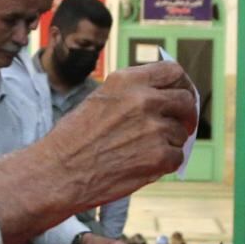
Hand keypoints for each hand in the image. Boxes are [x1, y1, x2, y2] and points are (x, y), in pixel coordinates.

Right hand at [37, 62, 195, 210]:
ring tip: (143, 152)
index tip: (182, 95)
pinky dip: (165, 164)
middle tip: (181, 126)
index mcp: (128, 80)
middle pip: (186, 100)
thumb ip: (133, 93)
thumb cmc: (73, 139)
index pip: (172, 71)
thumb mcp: (101, 99)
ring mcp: (154, 128)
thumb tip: (165, 98)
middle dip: (186, 114)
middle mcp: (144, 99)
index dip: (182, 84)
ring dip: (170, 142)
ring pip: (181, 133)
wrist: (58, 172)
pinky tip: (142, 166)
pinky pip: (177, 157)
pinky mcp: (159, 156)